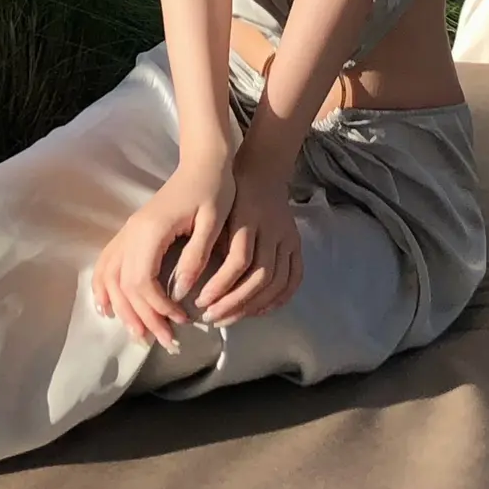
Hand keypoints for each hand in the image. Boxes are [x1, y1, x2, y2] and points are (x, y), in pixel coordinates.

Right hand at [92, 153, 234, 350]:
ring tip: (141, 335)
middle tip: (167, 342)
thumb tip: (180, 293)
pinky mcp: (132, 231)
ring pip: (112, 278)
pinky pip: (108, 262)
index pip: (141, 281)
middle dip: (143, 318)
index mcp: (151, 230)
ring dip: (124, 310)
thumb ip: (196, 257)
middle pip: (125, 286)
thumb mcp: (212, 223)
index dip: (158, 308)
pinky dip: (104, 287)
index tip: (182, 321)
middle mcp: (133, 232)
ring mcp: (129, 231)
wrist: (204, 162)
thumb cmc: (213, 189)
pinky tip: (107, 307)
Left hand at [192, 153, 302, 326]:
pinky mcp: (297, 244)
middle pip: (260, 275)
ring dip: (252, 306)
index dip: (220, 285)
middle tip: (211, 317)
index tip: (200, 301)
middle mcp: (273, 228)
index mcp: (249, 216)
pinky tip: (258, 311)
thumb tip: (192, 281)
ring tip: (228, 319)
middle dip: (234, 302)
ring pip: (276, 281)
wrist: (264, 170)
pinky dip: (278, 299)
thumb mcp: (217, 210)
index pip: (238, 260)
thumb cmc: (233, 192)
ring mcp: (288, 236)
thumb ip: (211, 243)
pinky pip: (294, 278)